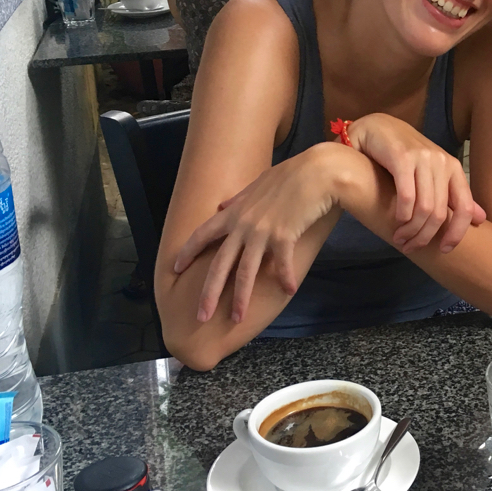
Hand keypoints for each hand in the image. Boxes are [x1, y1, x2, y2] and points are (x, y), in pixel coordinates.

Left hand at [172, 144, 344, 323]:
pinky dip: (285, 279)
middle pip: (219, 264)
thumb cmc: (291, 175)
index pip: (202, 235)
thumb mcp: (259, 184)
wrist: (317, 172)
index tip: (175, 269)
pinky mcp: (284, 237)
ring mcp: (262, 232)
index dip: (187, 252)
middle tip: (200, 317)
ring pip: (245, 272)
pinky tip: (288, 290)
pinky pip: (281, 265)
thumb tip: (223, 206)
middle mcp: (243, 225)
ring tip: (237, 318)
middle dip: (208, 293)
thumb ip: (239, 199)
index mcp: (234, 212)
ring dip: (240, 298)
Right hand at [343, 113, 485, 252]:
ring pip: (424, 208)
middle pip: (441, 213)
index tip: (444, 250)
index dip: (457, 233)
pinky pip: (407, 196)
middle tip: (411, 247)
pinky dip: (402, 215)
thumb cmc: (404, 155)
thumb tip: (481, 219)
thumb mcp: (433, 174)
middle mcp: (442, 162)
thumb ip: (454, 196)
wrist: (376, 128)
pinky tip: (396, 223)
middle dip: (425, 236)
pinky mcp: (402, 158)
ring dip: (411, 230)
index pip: (465, 207)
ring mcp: (423, 158)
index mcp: (453, 168)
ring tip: (400, 239)